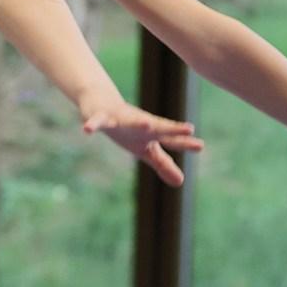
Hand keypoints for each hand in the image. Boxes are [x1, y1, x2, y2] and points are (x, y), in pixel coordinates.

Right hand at [81, 99, 203, 185]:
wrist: (100, 103)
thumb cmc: (128, 129)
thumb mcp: (146, 149)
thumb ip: (163, 164)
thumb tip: (181, 183)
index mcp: (150, 134)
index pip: (170, 139)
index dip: (184, 142)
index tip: (200, 146)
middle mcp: (139, 123)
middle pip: (158, 127)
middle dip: (172, 128)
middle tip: (189, 128)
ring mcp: (120, 119)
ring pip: (130, 120)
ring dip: (138, 122)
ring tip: (148, 124)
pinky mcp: (100, 116)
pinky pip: (96, 121)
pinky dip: (92, 125)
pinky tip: (86, 130)